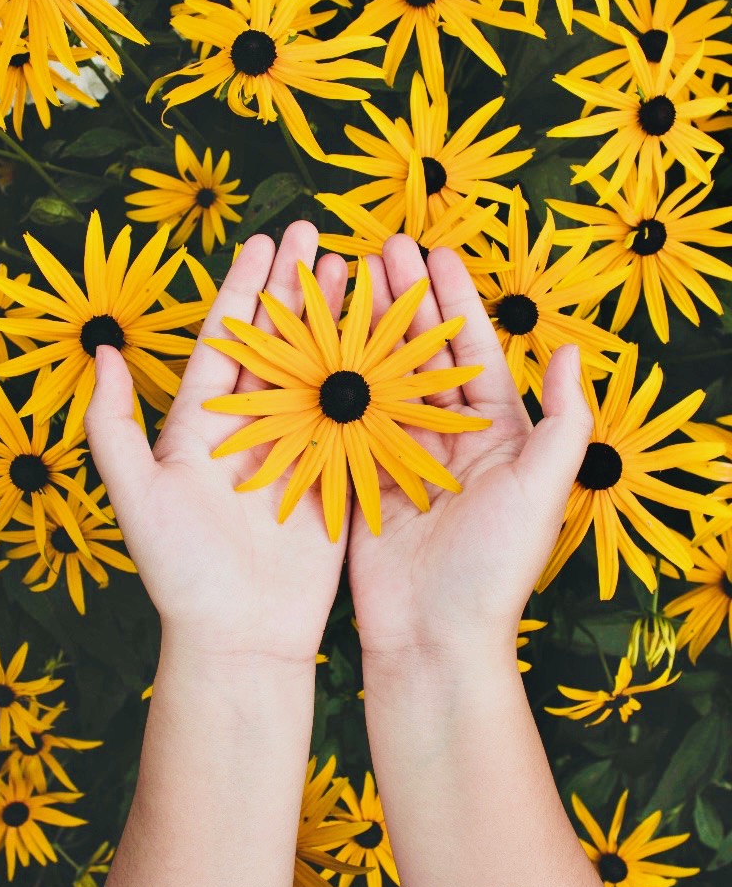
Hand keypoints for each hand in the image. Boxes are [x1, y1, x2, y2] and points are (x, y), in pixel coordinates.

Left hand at [85, 222, 349, 665]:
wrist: (239, 636)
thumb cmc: (180, 571)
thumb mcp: (135, 495)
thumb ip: (112, 425)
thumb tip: (102, 352)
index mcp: (203, 422)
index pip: (227, 339)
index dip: (245, 288)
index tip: (265, 241)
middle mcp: (252, 426)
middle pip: (278, 341)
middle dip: (296, 287)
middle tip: (318, 234)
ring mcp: (297, 447)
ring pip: (320, 368)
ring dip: (336, 319)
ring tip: (355, 269)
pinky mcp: (334, 475)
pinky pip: (353, 415)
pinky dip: (371, 375)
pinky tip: (388, 338)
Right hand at [346, 235, 593, 666]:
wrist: (433, 637)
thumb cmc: (494, 567)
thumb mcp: (542, 488)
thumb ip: (563, 420)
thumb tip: (571, 349)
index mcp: (496, 432)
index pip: (473, 349)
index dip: (455, 298)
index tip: (433, 252)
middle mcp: (448, 436)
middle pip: (422, 352)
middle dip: (402, 299)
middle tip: (379, 249)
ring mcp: (402, 454)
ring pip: (381, 375)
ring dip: (365, 328)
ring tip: (343, 280)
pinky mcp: (362, 477)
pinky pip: (347, 417)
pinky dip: (333, 379)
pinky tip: (314, 342)